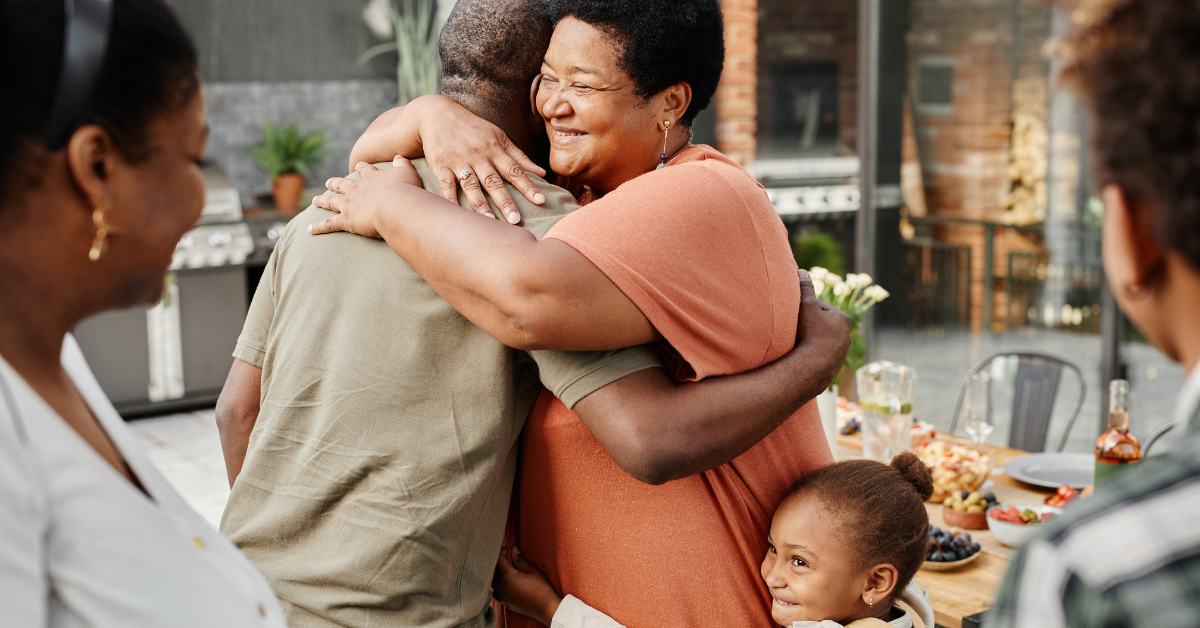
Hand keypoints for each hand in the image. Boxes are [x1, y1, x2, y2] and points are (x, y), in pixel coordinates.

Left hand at [308, 158, 423, 237]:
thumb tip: (399, 156)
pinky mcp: (346, 221)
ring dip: (323, 200)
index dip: (362, 168)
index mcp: (372, 179)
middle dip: (335, 183)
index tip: (358, 166)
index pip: (365, 170)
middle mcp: (357, 190)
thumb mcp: (407, 173)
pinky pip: (329, 225)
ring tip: (315, 200)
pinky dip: (319, 227)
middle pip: (342, 184)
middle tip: (328, 182)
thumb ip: (402, 164)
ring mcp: (349, 205)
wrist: (396, 207)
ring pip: (332, 201)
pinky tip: (309, 229)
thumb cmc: (405, 191)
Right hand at [416, 96, 546, 222]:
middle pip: (494, 182)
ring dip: (481, 205)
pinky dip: (451, 200)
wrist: (437, 115)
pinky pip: (446, 186)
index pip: (515, 170)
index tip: (541, 200)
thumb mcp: (498, 136)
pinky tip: (458, 214)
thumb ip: (519, 157)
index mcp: (495, 149)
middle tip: (516, 221)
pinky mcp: (441, 167)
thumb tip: (542, 173)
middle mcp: (478, 156)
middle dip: (505, 201)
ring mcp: (459, 162)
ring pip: (472, 186)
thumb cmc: (473, 128)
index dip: (528, 186)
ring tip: (490, 222)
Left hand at [492, 547, 561, 626]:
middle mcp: (501, 586)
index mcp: (507, 576)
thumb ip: (519, 559)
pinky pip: (495, 591)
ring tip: (504, 568)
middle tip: (506, 556)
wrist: (545, 608)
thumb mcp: (531, 570)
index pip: (498, 560)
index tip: (507, 548)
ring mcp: (501, 595)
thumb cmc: (541, 588)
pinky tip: (504, 582)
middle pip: (493, 570)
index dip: (502, 552)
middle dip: (498, 561)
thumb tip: (513, 549)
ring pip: (492, 581)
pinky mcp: (504, 602)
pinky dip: (497, 584)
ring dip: (496, 573)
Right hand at [794, 269, 851, 389]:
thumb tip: (802, 271)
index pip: (820, 307)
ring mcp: (841, 353)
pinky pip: (821, 358)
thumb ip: (805, 288)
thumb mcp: (806, 306)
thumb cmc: (810, 333)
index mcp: (842, 318)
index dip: (805, 308)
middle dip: (810, 326)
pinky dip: (812, 356)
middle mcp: (846, 335)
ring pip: (823, 342)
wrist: (812, 368)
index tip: (794, 313)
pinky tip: (801, 357)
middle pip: (823, 326)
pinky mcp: (834, 368)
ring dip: (812, 342)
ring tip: (796, 344)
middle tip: (794, 329)